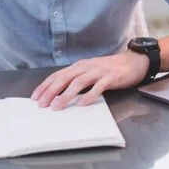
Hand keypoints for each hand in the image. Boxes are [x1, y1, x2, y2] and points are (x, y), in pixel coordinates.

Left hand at [31, 51, 148, 109]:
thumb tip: (59, 94)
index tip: (35, 97)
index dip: (45, 86)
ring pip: (78, 82)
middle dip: (51, 91)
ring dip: (66, 95)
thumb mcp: (90, 72)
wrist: (133, 62)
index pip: (58, 75)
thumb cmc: (109, 70)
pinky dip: (89, 96)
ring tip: (57, 106)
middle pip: (65, 78)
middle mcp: (86, 67)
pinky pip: (98, 87)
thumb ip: (77, 80)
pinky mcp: (111, 77)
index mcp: (79, 66)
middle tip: (42, 104)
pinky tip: (82, 104)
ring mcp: (98, 71)